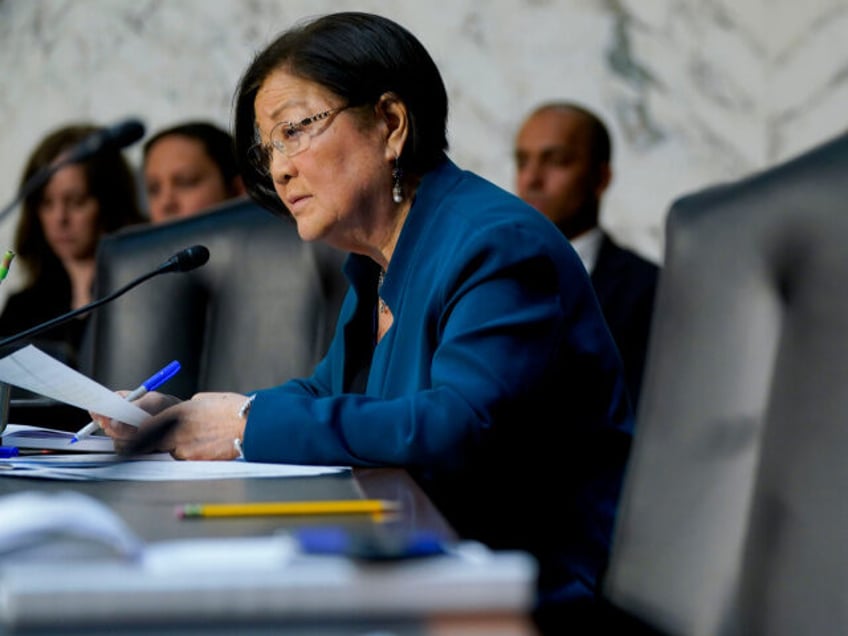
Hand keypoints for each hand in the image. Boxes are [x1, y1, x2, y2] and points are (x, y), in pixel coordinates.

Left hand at [105, 392, 248, 460]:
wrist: (257, 426)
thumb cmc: (234, 410)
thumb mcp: (204, 401)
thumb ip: (182, 410)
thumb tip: (168, 416)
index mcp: (179, 412)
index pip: (140, 423)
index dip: (121, 426)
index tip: (108, 423)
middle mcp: (178, 433)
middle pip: (141, 442)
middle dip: (128, 439)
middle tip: (122, 435)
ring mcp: (185, 450)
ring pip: (160, 451)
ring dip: (158, 446)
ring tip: (175, 438)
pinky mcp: (195, 462)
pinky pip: (178, 459)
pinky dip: (181, 453)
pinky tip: (197, 446)